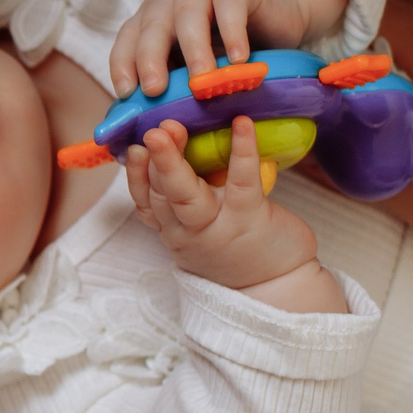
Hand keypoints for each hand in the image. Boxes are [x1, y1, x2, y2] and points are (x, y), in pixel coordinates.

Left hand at [110, 0, 345, 97]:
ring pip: (189, 14)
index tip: (127, 93)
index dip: (123, 64)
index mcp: (153, 18)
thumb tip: (160, 124)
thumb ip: (179, 80)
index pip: (128, 39)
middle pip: (152, 27)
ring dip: (193, 49)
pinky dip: (233, 32)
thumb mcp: (197, 57)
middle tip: (155, 90)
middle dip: (149, 59)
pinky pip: (230, 4)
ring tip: (202, 80)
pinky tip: (239, 58)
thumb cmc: (227, 36)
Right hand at [127, 117, 345, 311]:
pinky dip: (241, 150)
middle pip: (160, 197)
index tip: (134, 147)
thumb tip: (185, 148)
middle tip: (152, 132)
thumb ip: (188, 199)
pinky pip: (241, 181)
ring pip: (185, 195)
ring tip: (171, 129)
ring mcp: (217, 226)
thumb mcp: (201, 232)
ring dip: (174, 161)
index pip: (146, 203)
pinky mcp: (249, 219)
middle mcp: (188, 232)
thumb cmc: (240, 251)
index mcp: (174, 230)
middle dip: (153, 163)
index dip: (138, 175)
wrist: (278, 287)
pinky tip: (242, 125)